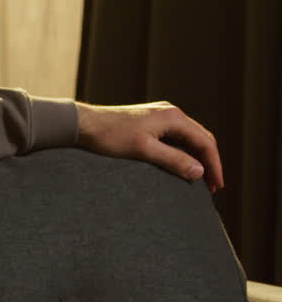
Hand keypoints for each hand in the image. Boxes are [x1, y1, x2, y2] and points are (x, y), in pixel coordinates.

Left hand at [75, 101, 223, 192]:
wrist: (84, 123)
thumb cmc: (111, 136)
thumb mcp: (144, 150)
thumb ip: (173, 160)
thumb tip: (200, 171)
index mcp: (173, 117)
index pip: (205, 142)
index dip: (214, 165)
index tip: (217, 186)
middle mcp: (171, 113)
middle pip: (200, 139)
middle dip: (209, 162)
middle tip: (213, 187)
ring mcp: (161, 117)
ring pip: (188, 139)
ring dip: (196, 158)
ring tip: (200, 180)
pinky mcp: (151, 123)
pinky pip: (175, 138)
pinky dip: (183, 153)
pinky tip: (181, 166)